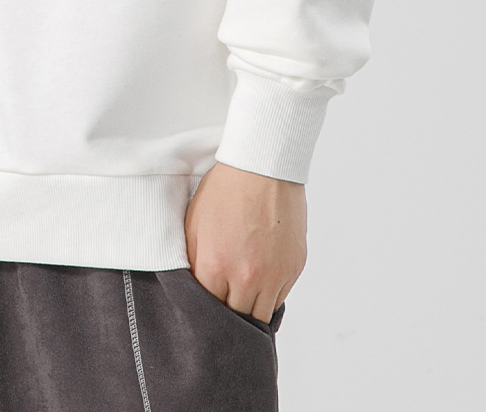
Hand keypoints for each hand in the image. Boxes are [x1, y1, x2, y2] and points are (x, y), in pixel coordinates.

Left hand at [183, 162, 306, 322]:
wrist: (262, 166)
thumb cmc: (225, 189)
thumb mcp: (193, 224)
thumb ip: (192, 264)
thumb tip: (193, 290)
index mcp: (215, 266)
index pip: (208, 311)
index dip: (205, 310)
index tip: (204, 309)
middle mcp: (246, 277)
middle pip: (236, 319)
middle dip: (228, 315)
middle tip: (223, 307)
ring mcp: (274, 275)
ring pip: (261, 316)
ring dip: (250, 309)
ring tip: (241, 296)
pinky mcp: (294, 268)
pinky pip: (280, 298)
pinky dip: (269, 295)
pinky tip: (259, 278)